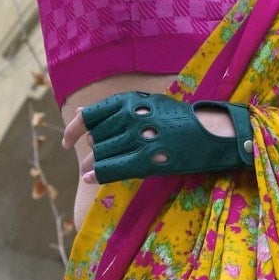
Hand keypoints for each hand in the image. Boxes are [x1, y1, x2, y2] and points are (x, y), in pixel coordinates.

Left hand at [83, 92, 254, 184]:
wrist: (210, 132)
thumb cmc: (178, 119)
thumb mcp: (145, 104)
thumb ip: (113, 109)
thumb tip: (78, 111)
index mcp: (129, 100)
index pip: (90, 116)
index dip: (74, 130)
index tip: (68, 142)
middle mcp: (131, 117)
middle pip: (97, 139)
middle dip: (90, 152)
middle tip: (88, 161)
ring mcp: (140, 138)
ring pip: (103, 154)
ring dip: (93, 164)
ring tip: (91, 170)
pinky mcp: (149, 159)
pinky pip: (114, 168)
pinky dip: (99, 174)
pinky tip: (91, 178)